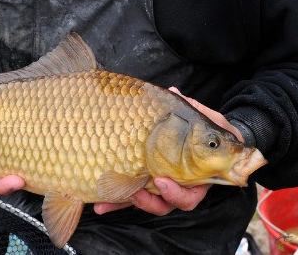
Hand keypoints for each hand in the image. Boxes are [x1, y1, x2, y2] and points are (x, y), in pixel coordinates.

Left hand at [94, 86, 242, 215]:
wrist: (189, 131)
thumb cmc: (198, 127)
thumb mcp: (197, 117)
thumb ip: (190, 109)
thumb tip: (174, 92)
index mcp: (194, 176)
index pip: (189, 196)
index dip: (176, 194)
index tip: (161, 181)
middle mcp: (176, 185)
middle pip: (165, 204)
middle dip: (149, 202)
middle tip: (136, 192)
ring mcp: (156, 186)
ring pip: (144, 202)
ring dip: (128, 201)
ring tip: (110, 196)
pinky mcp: (140, 184)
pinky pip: (129, 196)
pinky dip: (114, 201)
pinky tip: (98, 204)